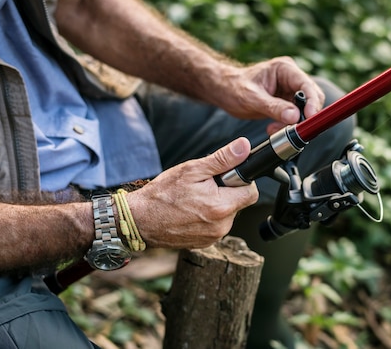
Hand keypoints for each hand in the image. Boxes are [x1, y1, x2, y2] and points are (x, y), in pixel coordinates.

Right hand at [126, 137, 257, 248]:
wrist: (139, 220)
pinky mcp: (205, 243)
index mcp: (221, 207)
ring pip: (227, 215)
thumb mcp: (192, 170)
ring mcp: (213, 237)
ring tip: (193, 200)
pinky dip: (207, 217)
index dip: (241, 181)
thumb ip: (222, 159)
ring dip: (216, 205)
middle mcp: (221, 226)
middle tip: (203, 188)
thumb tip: (244, 147)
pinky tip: (190, 212)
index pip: (251, 192)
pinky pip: (215, 226)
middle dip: (226, 192)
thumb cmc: (162, 194)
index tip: (225, 177)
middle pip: (239, 203)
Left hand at [217, 57, 325, 133]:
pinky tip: (273, 128)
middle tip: (293, 129)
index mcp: (285, 69)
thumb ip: (274, 107)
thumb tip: (295, 117)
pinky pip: (296, 116)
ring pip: (305, 109)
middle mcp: (291, 78)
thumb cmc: (234, 87)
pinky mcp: (287, 102)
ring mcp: (290, 90)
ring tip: (275, 129)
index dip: (312, 102)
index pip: (307, 85)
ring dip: (295, 122)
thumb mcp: (252, 98)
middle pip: (312, 97)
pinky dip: (288, 125)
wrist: (224, 90)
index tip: (309, 118)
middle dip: (305, 115)